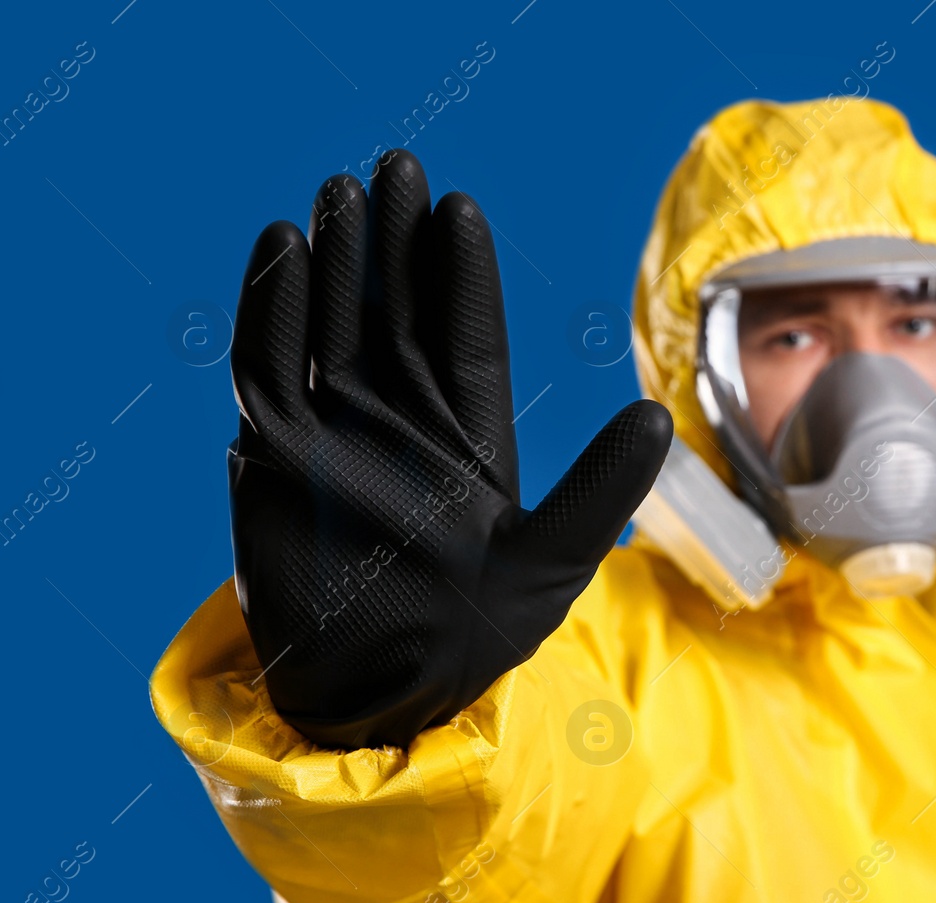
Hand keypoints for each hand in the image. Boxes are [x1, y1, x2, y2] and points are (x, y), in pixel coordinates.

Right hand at [227, 150, 669, 748]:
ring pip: (335, 321)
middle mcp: (405, 422)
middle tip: (395, 166)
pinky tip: (281, 245)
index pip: (468, 336)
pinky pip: (269, 362)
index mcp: (473, 438)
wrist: (376, 693)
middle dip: (395, 242)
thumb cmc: (475, 636)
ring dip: (337, 259)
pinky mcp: (277, 450)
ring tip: (340, 191)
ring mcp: (338, 430)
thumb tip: (656, 414)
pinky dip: (271, 307)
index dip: (462, 273)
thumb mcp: (551, 563)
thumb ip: (600, 491)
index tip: (459, 207)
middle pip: (399, 311)